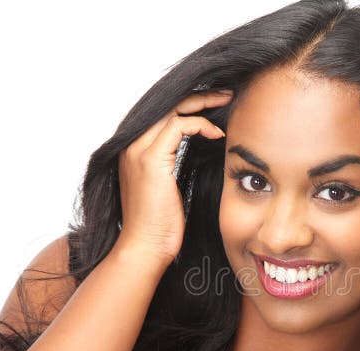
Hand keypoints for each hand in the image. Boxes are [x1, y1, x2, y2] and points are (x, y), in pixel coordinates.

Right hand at [114, 89, 232, 266]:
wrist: (146, 247)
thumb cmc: (161, 225)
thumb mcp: (169, 187)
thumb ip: (175, 164)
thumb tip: (200, 151)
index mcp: (134, 149)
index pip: (162, 112)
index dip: (190, 103)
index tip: (217, 104)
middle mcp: (132, 145)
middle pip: (167, 104)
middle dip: (200, 96)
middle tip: (227, 93)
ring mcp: (138, 150)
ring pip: (173, 109)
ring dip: (204, 103)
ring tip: (228, 101)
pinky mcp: (151, 160)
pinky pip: (179, 126)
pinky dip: (201, 125)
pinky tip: (218, 135)